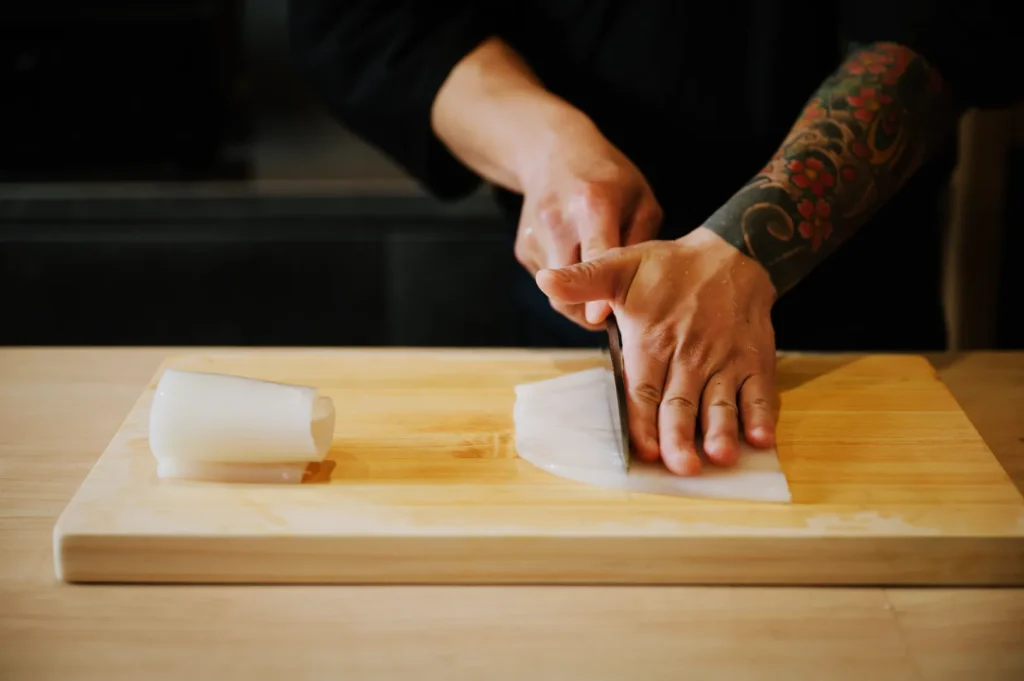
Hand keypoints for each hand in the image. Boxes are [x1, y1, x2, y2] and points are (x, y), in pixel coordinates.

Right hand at [514, 113, 661, 328]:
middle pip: (568, 287)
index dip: (596, 289)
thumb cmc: (607, 176)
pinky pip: (549, 282)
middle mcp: (558, 220)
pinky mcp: (524, 248)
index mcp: (593, 203)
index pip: (594, 253)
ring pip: (556, 292)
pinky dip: (566, 282)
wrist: (552, 152)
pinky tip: (576, 257)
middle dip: (590, 309)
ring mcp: (535, 236)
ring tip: (596, 278)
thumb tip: (640, 290)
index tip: (600, 318)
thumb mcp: (641, 199)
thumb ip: (642, 243)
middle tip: (614, 310)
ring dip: (579, 298)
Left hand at [535, 227, 778, 474]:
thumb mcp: (620, 266)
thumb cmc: (669, 267)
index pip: (643, 388)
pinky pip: (760, 392)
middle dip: (680, 436)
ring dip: (722, 430)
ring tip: (720, 456)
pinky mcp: (755, 361)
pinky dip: (762, 416)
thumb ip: (584, 281)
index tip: (643, 450)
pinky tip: (762, 439)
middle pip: (681, 403)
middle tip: (681, 467)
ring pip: (721, 402)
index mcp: (653, 340)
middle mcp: (690, 355)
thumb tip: (545, 280)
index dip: (643, 421)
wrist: (732, 253)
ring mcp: (725, 360)